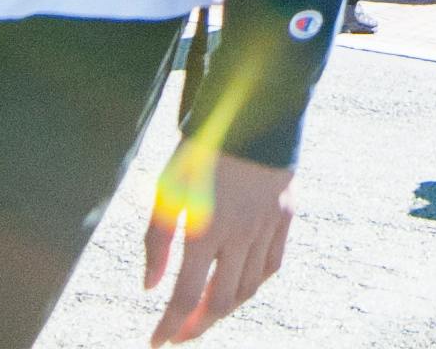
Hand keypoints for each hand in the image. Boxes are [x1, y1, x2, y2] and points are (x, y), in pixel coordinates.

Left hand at [139, 145, 292, 340]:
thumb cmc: (201, 149)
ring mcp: (267, 228)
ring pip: (248, 290)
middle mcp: (239, 236)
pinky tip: (239, 285)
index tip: (156, 342)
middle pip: (220, 303)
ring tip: (204, 313)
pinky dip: (254, 284)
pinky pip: (272, 266)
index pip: (184, 297)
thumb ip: (156, 241)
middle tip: (179, 333)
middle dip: (196, 326)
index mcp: (204, 229)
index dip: (169, 327)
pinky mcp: (285, 217)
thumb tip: (150, 287)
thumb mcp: (166, 189)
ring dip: (224, 309)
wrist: (253, 110)